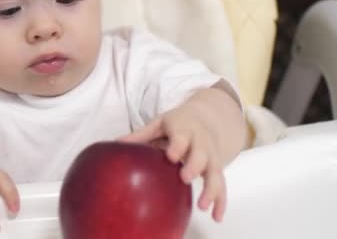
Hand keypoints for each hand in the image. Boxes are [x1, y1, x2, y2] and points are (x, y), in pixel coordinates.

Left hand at [119, 91, 238, 221]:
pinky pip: (221, 185)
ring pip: (215, 172)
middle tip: (185, 178)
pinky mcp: (217, 168)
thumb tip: (115, 144)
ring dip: (211, 189)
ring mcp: (211, 156)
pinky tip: (216, 217)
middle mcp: (200, 142)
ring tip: (202, 206)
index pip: (181, 137)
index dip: (178, 145)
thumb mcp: (159, 124)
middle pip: (201, 154)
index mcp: (184, 129)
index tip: (171, 155)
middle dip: (194, 166)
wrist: (206, 118)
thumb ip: (140, 135)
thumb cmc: (177, 124)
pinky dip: (221, 201)